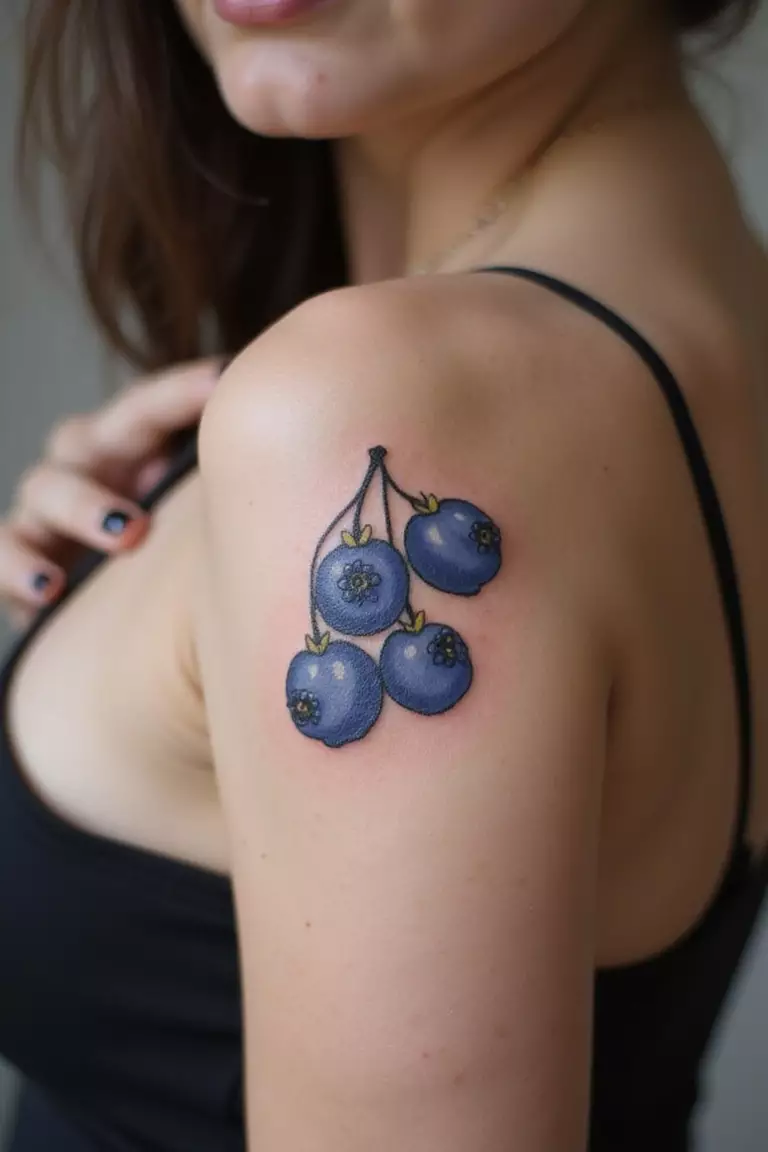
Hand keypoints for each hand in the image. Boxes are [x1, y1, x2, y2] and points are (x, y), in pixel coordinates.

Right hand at [0, 358, 220, 631]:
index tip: (224, 378)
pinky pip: (1, 551)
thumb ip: (217, 491)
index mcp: (127, 448)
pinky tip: (49, 588)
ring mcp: (44, 511)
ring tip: (128, 536)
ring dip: (83, 509)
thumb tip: (289, 460)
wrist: (109, 616)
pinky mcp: (17, 558)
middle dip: (145, 430)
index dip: (180, 391)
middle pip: (83, 436)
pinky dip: (19, 567)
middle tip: (168, 482)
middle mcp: (82, 468)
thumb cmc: (164, 551)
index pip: (145, 408)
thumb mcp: (191, 517)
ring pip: (45, 489)